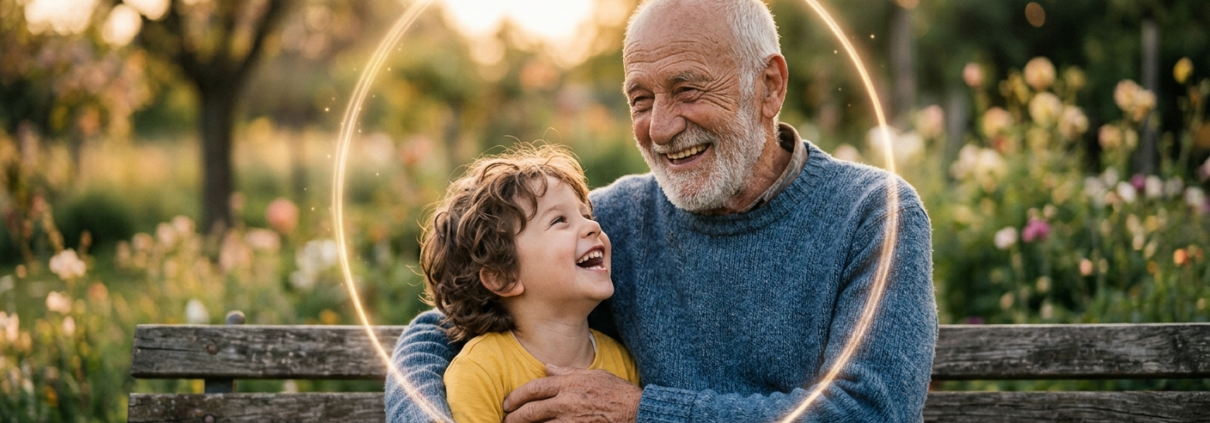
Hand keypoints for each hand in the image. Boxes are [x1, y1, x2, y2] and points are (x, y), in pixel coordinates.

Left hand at [501, 364, 640, 422]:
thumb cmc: (616, 392)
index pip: (534, 388)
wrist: (636, 410)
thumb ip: (567, 372)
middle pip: (531, 410)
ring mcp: (571, 420)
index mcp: (569, 384)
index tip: (507, 403)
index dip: (516, 396)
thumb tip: (547, 367)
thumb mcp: (592, 374)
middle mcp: (566, 402)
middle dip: (514, 416)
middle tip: (505, 419)